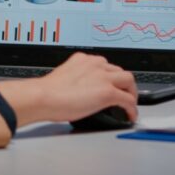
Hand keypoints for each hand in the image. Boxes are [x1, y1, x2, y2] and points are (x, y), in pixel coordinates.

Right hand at [0, 52, 137, 126]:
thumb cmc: (47, 92)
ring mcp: (103, 77)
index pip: (105, 65)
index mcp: (83, 60)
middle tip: (123, 94)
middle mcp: (95, 64)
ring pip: (129, 80)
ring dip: (131, 93)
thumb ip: (76, 78)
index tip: (110, 84)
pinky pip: (128, 100)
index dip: (111, 77)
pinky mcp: (108, 92)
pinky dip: (132, 108)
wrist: (43, 96)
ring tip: (130, 104)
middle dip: (123, 83)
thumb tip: (79, 92)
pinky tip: (129, 115)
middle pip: (119, 71)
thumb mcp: (64, 77)